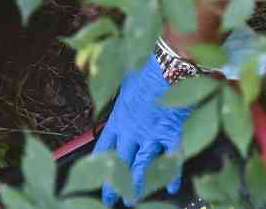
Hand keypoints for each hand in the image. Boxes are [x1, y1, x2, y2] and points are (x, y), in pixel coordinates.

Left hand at [93, 56, 191, 206]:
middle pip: (120, 161)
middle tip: (109, 199)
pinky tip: (170, 187)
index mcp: (118, 119)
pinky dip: (172, 173)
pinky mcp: (170, 134)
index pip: (105, 145)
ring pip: (141, 165)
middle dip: (113, 182)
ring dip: (136, 184)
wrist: (166, 69)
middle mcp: (131, 131)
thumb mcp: (123, 83)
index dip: (99, 162)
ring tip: (131, 200)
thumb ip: (118, 95)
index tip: (93, 174)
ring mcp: (151, 134)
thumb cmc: (143, 71)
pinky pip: (171, 158)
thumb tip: (112, 94)